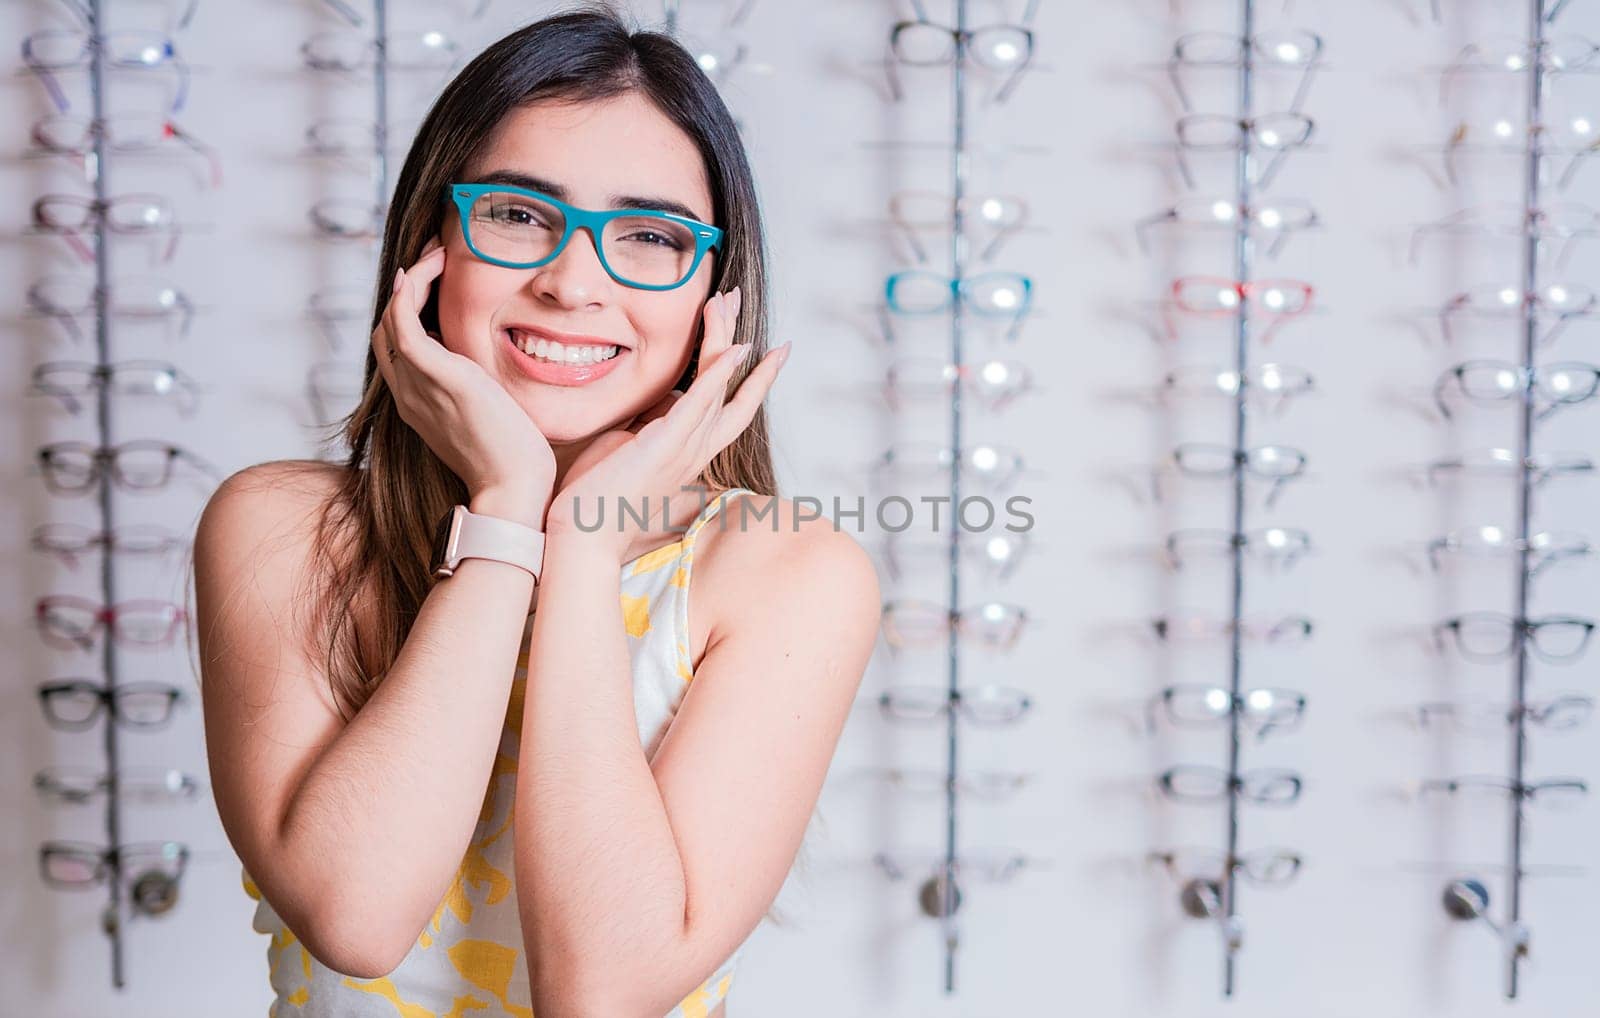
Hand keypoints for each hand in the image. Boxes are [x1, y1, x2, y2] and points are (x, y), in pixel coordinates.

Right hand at [372, 235, 555, 526]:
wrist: (514, 490)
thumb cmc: (515, 463)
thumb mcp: (493, 422)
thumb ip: (484, 397)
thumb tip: (499, 381)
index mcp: (418, 405)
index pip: (397, 350)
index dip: (406, 314)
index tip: (432, 283)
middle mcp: (408, 394)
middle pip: (385, 331)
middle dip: (404, 291)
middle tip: (433, 258)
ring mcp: (417, 385)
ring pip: (390, 320)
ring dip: (411, 280)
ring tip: (435, 253)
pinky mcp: (437, 376)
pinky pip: (405, 321)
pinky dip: (413, 289)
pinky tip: (431, 268)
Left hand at [545, 285, 790, 563]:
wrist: (581, 535)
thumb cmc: (597, 497)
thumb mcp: (629, 448)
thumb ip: (649, 423)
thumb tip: (656, 399)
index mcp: (688, 453)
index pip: (731, 411)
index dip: (752, 379)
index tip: (766, 347)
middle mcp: (696, 451)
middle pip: (734, 393)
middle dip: (739, 342)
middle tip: (738, 299)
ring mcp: (684, 449)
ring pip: (720, 387)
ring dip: (725, 340)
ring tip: (727, 300)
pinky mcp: (664, 445)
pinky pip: (701, 404)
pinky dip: (721, 375)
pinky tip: (736, 349)